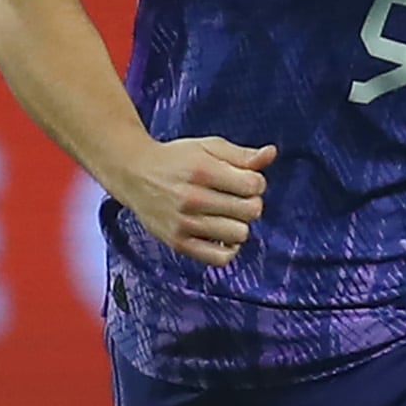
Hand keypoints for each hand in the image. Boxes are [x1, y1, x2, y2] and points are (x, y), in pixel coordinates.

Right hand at [108, 135, 274, 265]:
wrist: (134, 174)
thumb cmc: (177, 159)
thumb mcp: (208, 147)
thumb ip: (241, 154)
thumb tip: (271, 153)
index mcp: (202, 170)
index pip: (253, 185)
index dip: (256, 183)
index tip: (245, 181)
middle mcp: (192, 198)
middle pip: (250, 211)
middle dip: (251, 203)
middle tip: (236, 198)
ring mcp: (184, 223)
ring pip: (239, 234)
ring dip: (239, 225)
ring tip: (226, 215)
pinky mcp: (178, 243)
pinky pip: (220, 258)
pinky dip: (229, 248)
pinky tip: (223, 235)